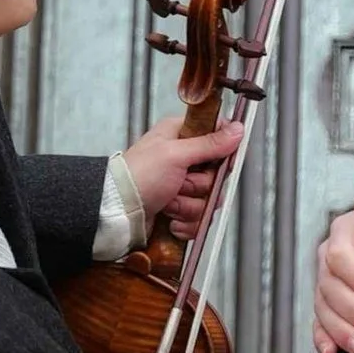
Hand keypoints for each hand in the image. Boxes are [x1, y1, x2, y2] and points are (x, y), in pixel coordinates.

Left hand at [123, 111, 242, 232]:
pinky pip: (199, 219)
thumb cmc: (137, 177)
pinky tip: (169, 218)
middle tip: (180, 183)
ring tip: (168, 202)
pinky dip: (185, 223)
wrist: (117, 212)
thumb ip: (209, 143)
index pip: (218, 136)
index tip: (221, 161)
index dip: (224, 152)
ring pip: (209, 200)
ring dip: (189, 206)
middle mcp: (183, 159)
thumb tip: (236, 129)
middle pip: (217, 175)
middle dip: (199, 186)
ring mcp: (182, 186)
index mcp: (180, 136)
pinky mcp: (180, 209)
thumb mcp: (175, 154)